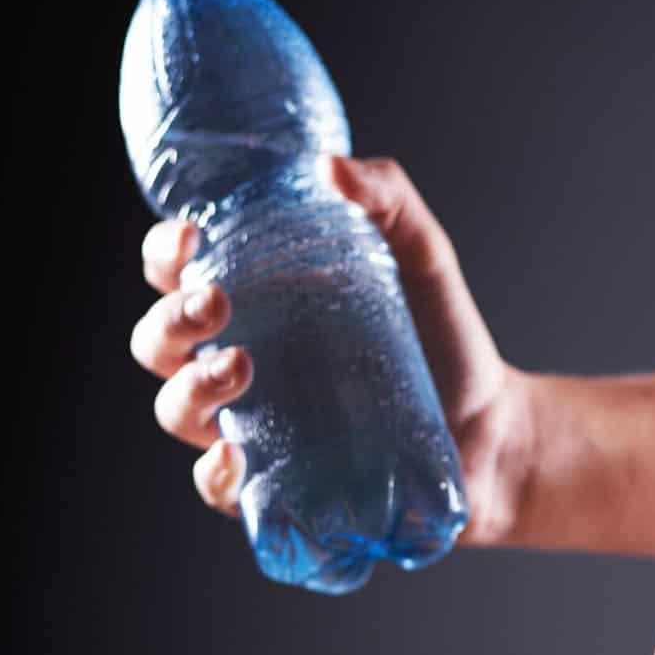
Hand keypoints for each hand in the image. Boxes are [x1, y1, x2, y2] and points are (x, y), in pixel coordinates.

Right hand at [129, 154, 534, 545]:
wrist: (495, 431)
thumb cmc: (446, 341)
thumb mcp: (424, 261)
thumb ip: (390, 202)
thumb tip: (331, 166)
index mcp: (258, 303)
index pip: (177, 273)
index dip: (165, 254)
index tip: (190, 239)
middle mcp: (240, 363)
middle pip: (159, 341)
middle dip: (170, 318)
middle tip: (217, 302)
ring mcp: (254, 428)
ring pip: (176, 410)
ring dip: (188, 388)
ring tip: (239, 367)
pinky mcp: (278, 485)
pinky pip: (219, 488)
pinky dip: (214, 475)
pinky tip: (235, 456)